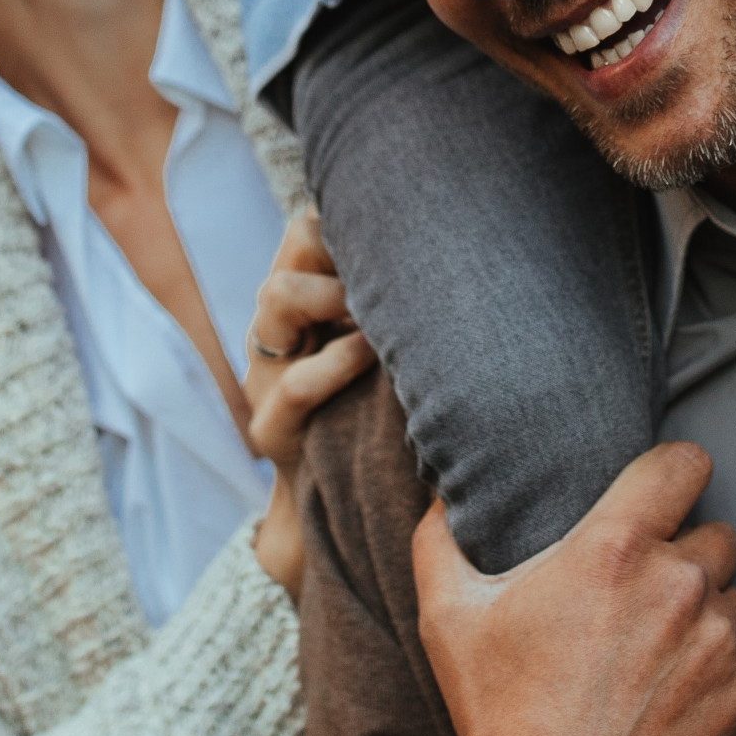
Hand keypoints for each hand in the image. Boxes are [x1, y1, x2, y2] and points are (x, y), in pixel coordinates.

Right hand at [245, 209, 377, 597]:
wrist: (343, 511)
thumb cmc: (381, 417)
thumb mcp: (386, 353)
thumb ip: (401, 309)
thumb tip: (471, 251)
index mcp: (297, 307)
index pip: (305, 231)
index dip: (346, 224)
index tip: (399, 239)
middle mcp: (273, 332)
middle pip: (291, 248)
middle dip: (337, 250)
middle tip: (384, 271)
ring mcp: (264, 378)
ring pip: (277, 298)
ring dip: (333, 294)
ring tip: (376, 312)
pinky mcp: (271, 430)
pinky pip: (298, 382)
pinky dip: (339, 362)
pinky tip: (374, 358)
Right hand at [420, 445, 735, 735]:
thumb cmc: (497, 714)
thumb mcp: (448, 615)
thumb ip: (441, 537)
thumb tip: (441, 494)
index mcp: (613, 548)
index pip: (686, 463)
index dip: (676, 473)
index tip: (660, 495)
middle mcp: (676, 585)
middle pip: (716, 533)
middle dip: (684, 554)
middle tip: (641, 591)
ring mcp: (715, 641)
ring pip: (733, 596)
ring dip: (704, 611)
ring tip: (653, 648)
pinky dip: (719, 665)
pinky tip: (671, 689)